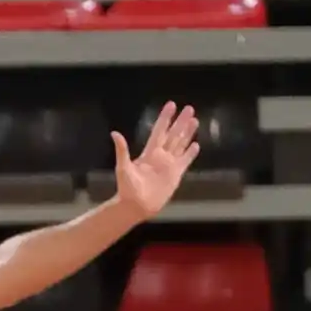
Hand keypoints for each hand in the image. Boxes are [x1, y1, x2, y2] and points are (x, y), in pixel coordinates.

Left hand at [112, 101, 200, 218]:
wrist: (136, 206)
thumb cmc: (127, 188)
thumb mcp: (123, 167)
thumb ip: (122, 150)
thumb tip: (115, 133)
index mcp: (149, 153)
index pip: (159, 131)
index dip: (165, 118)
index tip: (171, 105)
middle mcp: (160, 156)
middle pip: (173, 135)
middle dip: (180, 122)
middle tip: (189, 108)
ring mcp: (169, 164)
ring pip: (180, 144)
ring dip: (187, 133)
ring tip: (194, 120)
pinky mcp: (176, 174)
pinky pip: (185, 161)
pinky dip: (190, 153)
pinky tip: (196, 145)